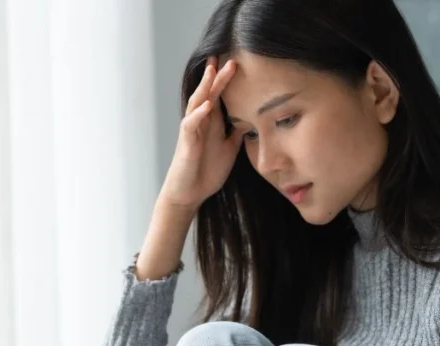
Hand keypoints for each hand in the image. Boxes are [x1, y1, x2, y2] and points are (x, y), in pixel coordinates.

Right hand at [159, 56, 243, 210]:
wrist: (189, 193)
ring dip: (205, 87)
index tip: (236, 62)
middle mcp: (200, 123)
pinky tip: (207, 105)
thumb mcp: (229, 149)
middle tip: (229, 58)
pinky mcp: (186, 144)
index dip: (225, 80)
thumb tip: (252, 119)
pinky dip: (198, 114)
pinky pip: (190, 125)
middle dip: (217, 76)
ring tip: (213, 71)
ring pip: (197, 103)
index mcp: (211, 123)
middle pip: (208, 94)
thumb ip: (237, 133)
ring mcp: (192, 132)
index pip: (218, 96)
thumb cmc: (206, 171)